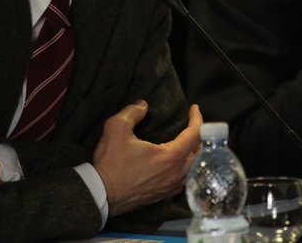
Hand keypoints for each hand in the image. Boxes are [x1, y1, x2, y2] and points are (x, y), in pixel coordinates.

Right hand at [93, 101, 202, 215]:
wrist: (101, 194)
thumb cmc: (111, 163)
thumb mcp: (116, 128)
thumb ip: (132, 112)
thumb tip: (143, 105)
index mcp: (170, 157)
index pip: (195, 135)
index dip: (197, 118)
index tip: (194, 108)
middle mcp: (175, 174)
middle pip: (200, 153)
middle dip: (200, 136)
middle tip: (194, 124)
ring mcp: (170, 187)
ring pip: (194, 169)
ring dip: (195, 154)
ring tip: (190, 143)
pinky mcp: (162, 196)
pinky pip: (184, 181)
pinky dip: (187, 169)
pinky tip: (179, 165)